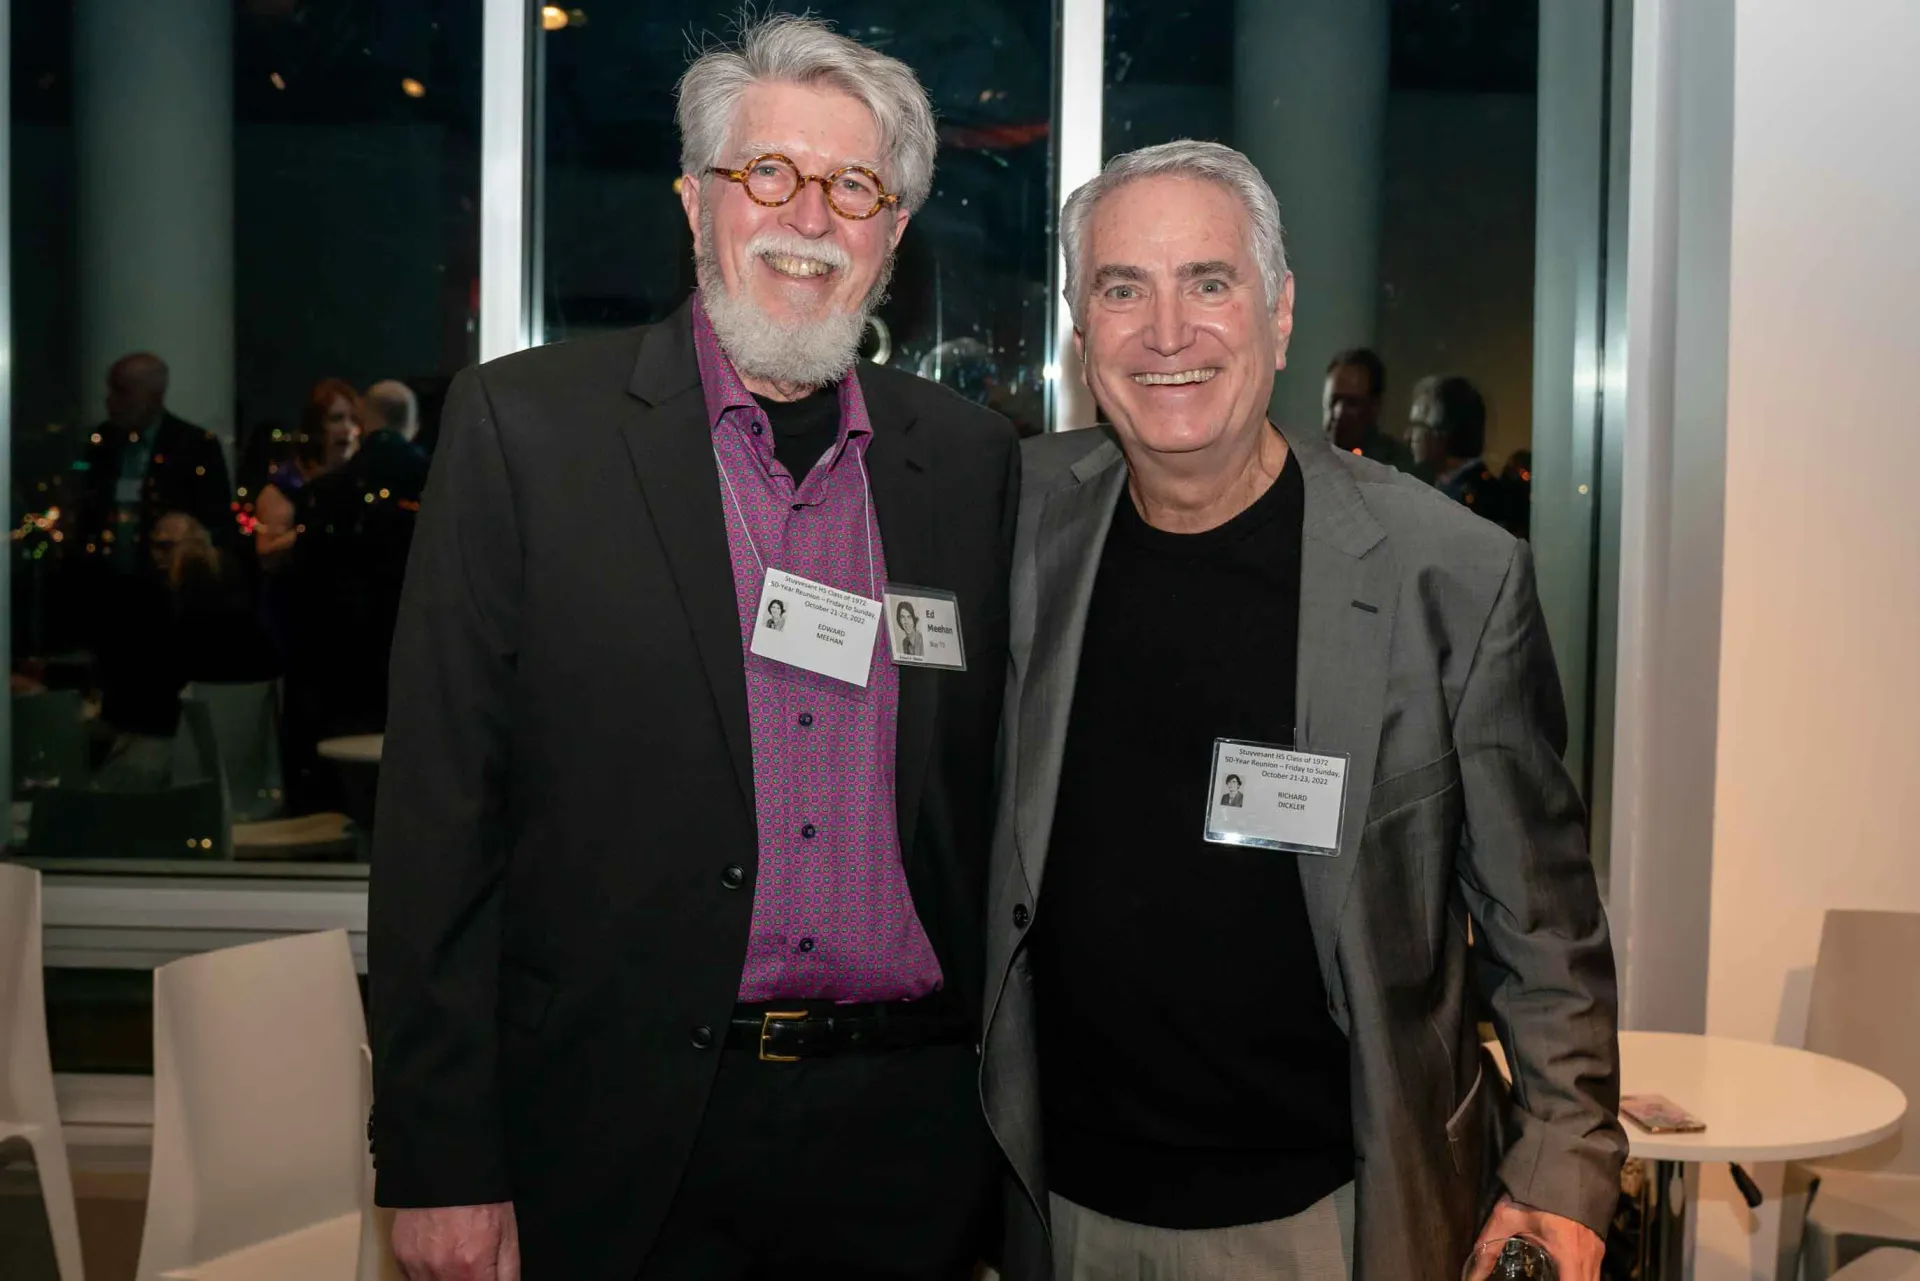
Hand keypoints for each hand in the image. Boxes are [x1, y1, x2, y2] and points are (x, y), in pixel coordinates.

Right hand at [392, 1203, 519, 1280]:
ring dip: (446, 1278)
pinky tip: (438, 1254)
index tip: (485, 1275)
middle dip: (467, 1279)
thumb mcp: (507, 1233)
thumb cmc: (481, 1197)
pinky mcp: (401, 1257)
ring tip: (456, 1258)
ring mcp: (417, 1267)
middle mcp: (441, 1272)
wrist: (446, 1168)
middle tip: (471, 1266)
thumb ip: (508, 1272)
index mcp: (472, 1268)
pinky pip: (414, 1278)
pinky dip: (426, 1274)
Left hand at [1465, 1196, 1602, 1280]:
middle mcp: (1588, 1257)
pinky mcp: (1597, 1246)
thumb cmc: (1536, 1189)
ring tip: (1551, 1278)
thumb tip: (1473, 1274)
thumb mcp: (1507, 1216)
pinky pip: (1593, 1273)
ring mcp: (1596, 1252)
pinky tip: (1561, 1275)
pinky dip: (1578, 1278)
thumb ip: (1488, 1246)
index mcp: (1569, 1252)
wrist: (1564, 1160)